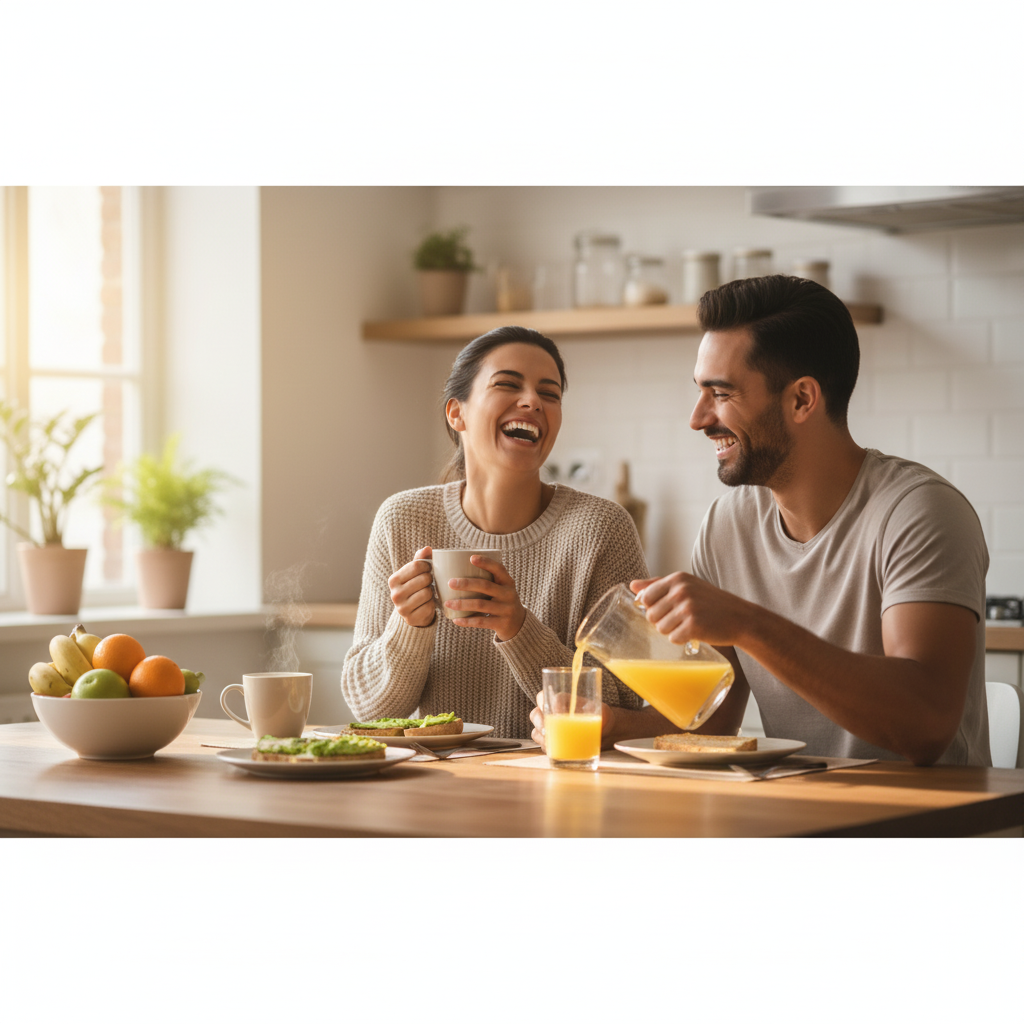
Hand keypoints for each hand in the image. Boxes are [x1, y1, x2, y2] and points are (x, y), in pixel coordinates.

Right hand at [388, 546, 435, 627]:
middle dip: (430, 580)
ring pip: (427, 592)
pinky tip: (427, 604)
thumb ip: (420, 559)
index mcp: (393, 580)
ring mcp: (402, 608)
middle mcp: (395, 594)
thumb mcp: (414, 573)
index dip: (428, 566)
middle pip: (424, 579)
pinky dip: (432, 604)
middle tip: (429, 583)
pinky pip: (429, 606)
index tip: (428, 570)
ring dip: (431, 592)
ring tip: (427, 593)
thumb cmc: (415, 588)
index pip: (417, 566)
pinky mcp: (411, 618)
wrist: (412, 613)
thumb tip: (428, 548)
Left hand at [444, 555, 526, 642]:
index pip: (499, 569)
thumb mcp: (501, 589)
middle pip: (486, 586)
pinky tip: (455, 620)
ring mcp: (506, 610)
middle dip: (466, 584)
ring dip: (462, 604)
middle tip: (450, 582)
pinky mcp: (501, 624)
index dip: (486, 562)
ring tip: (447, 603)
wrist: (518, 624)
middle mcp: (509, 594)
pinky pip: (481, 621)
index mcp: (508, 582)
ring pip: (481, 605)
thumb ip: (487, 581)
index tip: (471, 558)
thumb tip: (456, 569)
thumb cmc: (501, 601)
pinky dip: (467, 621)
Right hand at [531, 691, 620, 750]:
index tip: (558, 714)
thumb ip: (598, 712)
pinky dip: (545, 747)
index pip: (547, 696)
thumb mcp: (601, 711)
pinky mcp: (552, 741)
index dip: (550, 704)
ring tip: (550, 743)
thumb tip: (598, 718)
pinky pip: (541, 744)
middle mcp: (551, 712)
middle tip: (548, 731)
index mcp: (562, 699)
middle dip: (539, 722)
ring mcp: (549, 727)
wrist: (604, 731)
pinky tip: (553, 750)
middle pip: (536, 713)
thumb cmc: (601, 717)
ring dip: (540, 737)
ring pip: (536, 730)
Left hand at [629, 572, 754, 647]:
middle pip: (651, 615)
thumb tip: (632, 585)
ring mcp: (687, 607)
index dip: (654, 608)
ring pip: (660, 628)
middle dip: (663, 621)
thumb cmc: (711, 603)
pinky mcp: (693, 625)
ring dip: (673, 631)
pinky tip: (695, 633)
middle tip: (683, 619)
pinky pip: (673, 638)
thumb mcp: (686, 586)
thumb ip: (658, 585)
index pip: (646, 597)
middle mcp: (681, 590)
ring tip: (690, 624)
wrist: (740, 618)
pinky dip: (682, 639)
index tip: (669, 609)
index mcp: (677, 578)